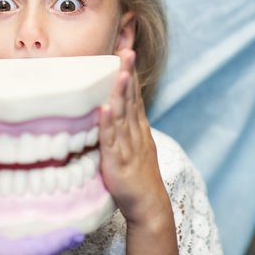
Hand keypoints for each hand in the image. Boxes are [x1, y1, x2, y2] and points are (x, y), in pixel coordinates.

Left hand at [99, 49, 176, 252]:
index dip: (129, 73)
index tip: (125, 51)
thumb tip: (110, 107)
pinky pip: (111, 140)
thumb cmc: (138, 175)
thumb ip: (124, 125)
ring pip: (123, 115)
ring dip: (122, 92)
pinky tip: (105, 108)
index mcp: (138, 127)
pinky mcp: (117, 162)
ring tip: (120, 71)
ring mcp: (127, 146)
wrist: (149, 205)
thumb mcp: (135, 144)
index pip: (134, 94)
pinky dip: (108, 123)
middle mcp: (134, 132)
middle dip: (128, 73)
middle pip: (131, 98)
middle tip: (126, 50)